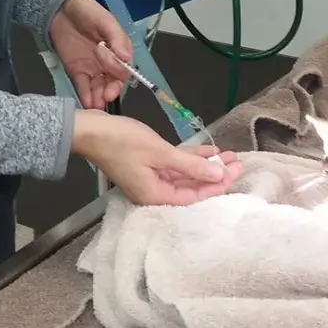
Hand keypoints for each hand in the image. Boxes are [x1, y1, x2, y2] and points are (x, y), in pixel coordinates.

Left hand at [50, 0, 133, 109]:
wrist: (61, 9)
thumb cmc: (88, 12)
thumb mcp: (106, 21)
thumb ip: (117, 39)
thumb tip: (126, 58)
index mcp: (118, 51)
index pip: (123, 68)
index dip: (119, 74)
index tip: (113, 75)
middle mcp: (107, 63)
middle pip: (112, 82)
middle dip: (110, 91)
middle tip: (106, 97)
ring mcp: (92, 69)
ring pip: (99, 88)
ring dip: (99, 98)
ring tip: (96, 104)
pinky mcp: (76, 72)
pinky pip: (83, 87)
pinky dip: (86, 97)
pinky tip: (88, 103)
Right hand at [72, 110, 243, 205]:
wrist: (89, 130)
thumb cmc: (121, 142)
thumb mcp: (159, 151)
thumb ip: (190, 165)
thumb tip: (218, 174)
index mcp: (155, 196)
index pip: (195, 197)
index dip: (218, 184)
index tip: (236, 170)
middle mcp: (154, 191)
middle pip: (192, 188)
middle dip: (216, 174)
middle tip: (238, 161)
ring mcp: (151, 178)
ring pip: (186, 175)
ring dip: (206, 165)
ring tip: (228, 154)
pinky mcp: (148, 164)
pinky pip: (175, 165)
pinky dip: (191, 158)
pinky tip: (208, 150)